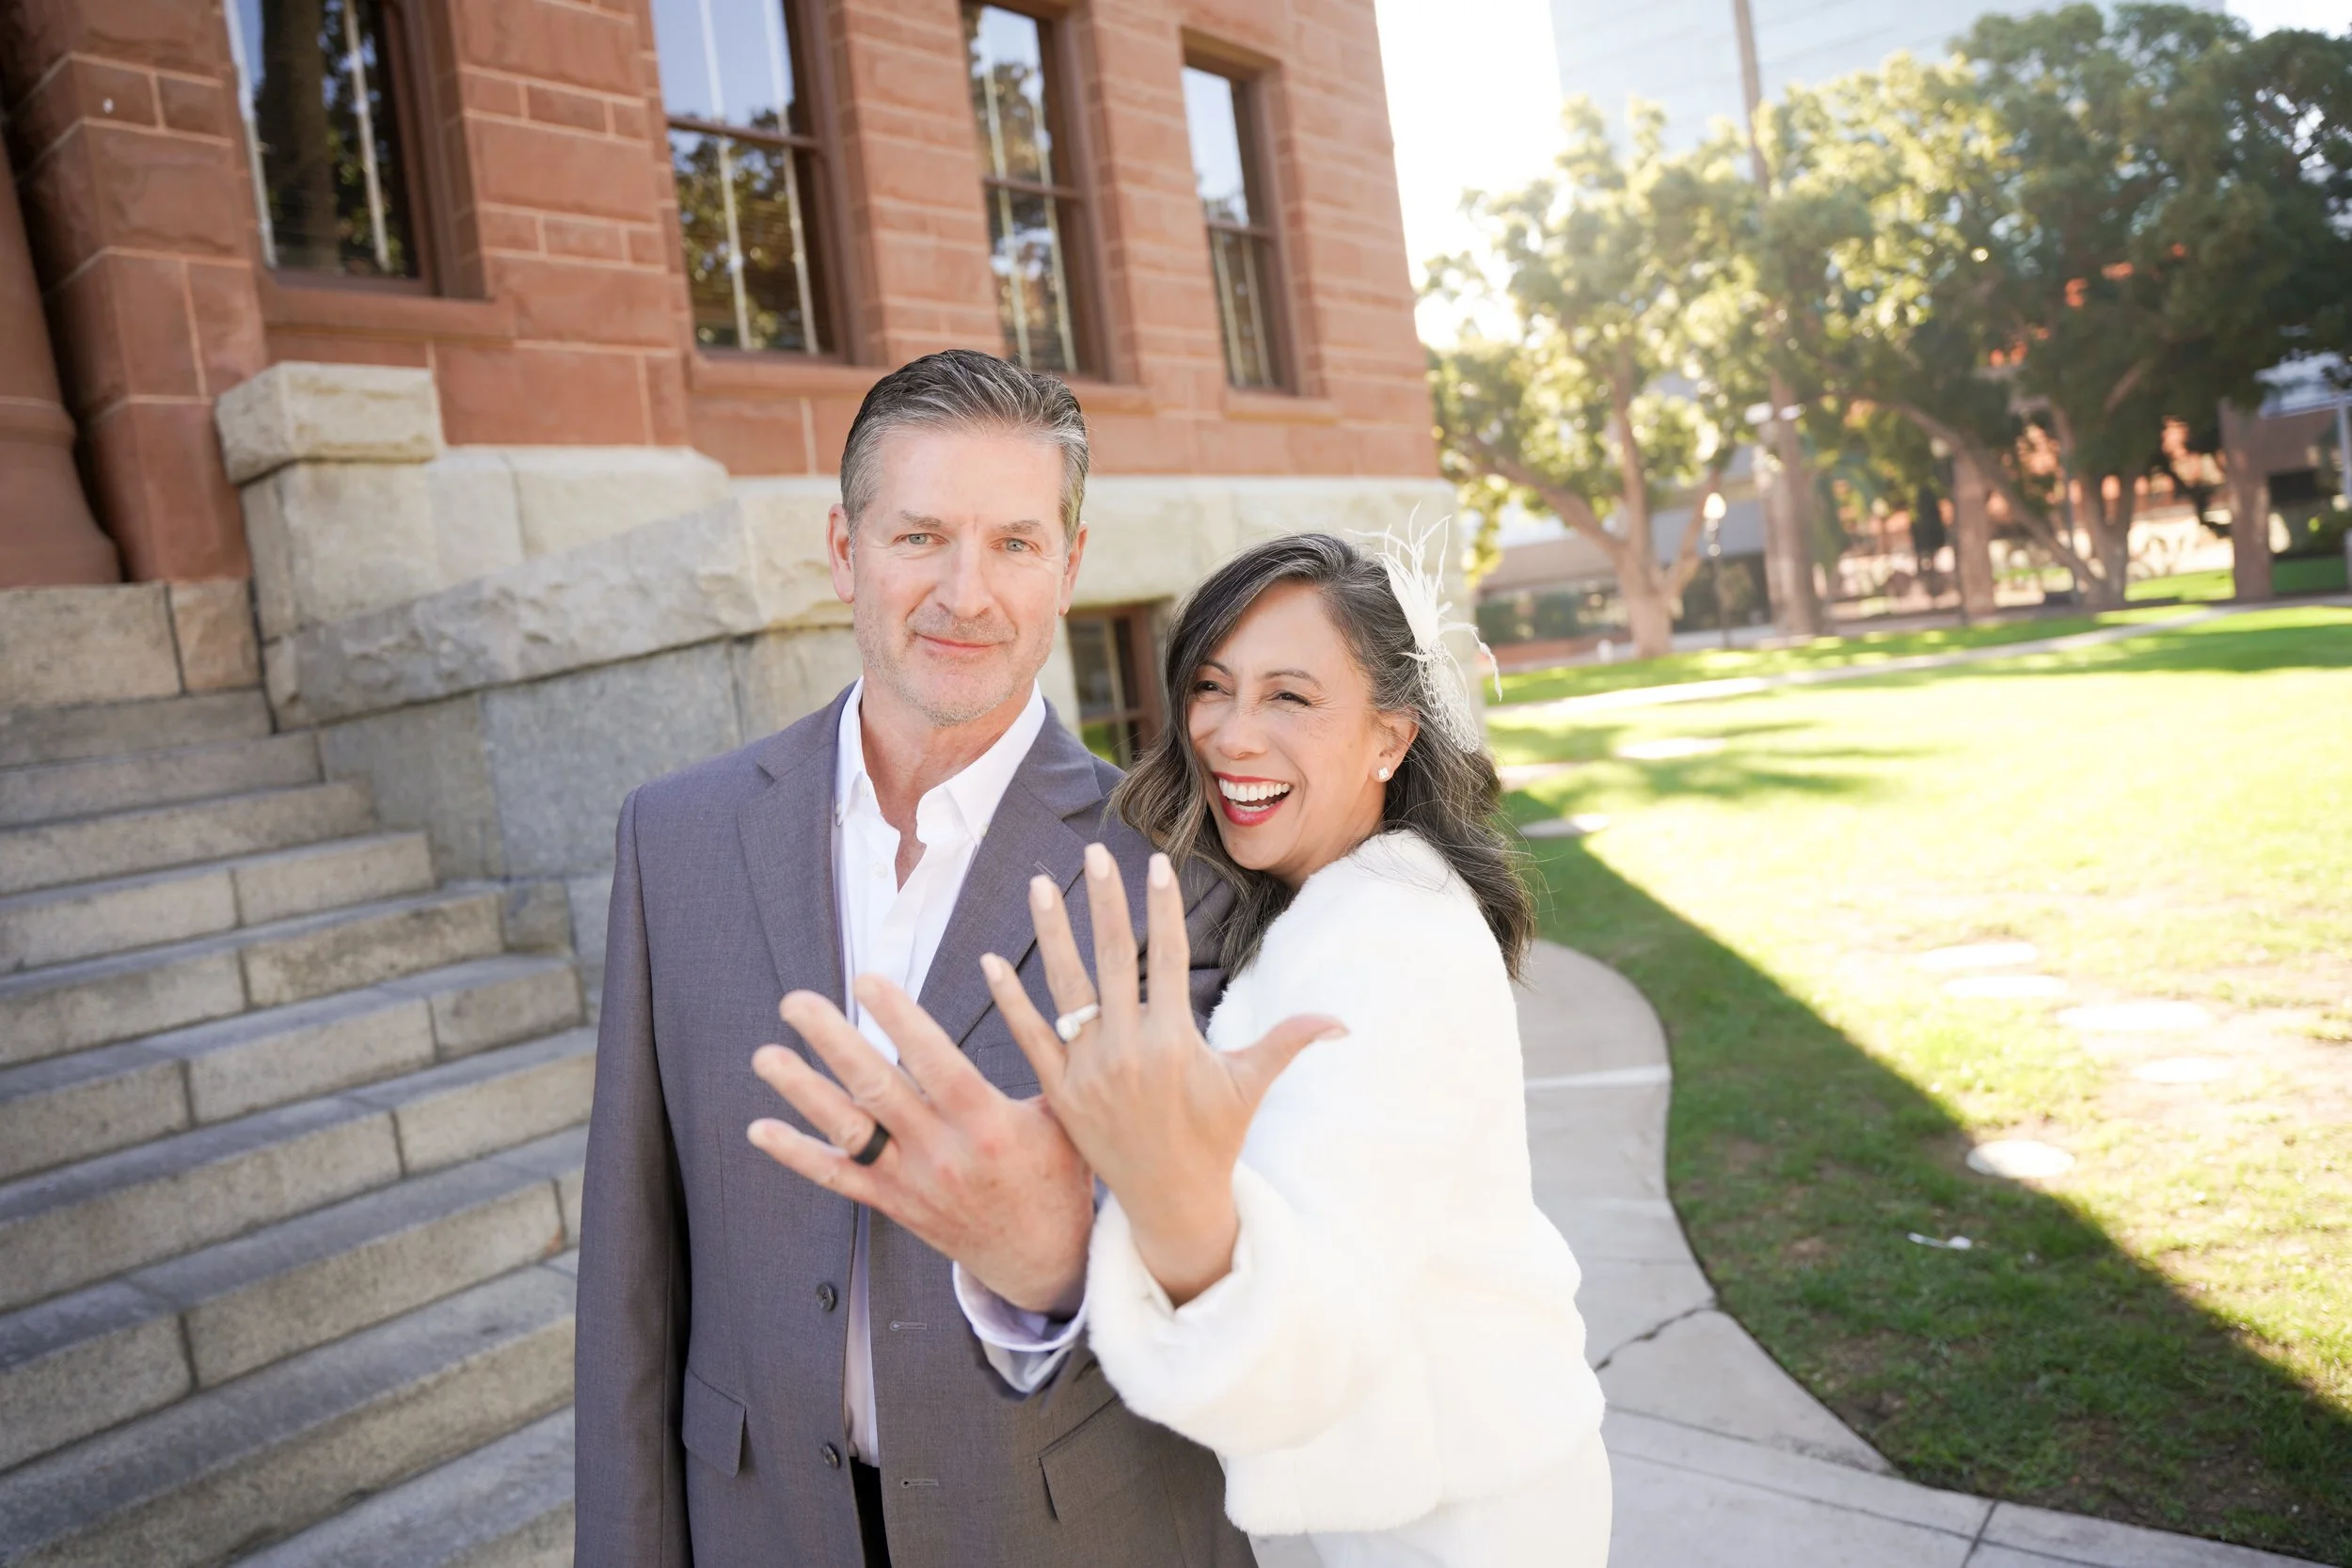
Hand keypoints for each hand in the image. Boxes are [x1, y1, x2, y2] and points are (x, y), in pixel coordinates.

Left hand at [747, 976, 1092, 1315]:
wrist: (1043, 1261)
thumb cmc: (1056, 1177)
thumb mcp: (1062, 1114)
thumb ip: (1036, 1050)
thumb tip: (1002, 974)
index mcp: (986, 1122)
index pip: (935, 1061)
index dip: (899, 1020)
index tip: (865, 980)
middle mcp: (942, 1151)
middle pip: (878, 1089)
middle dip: (833, 1042)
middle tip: (796, 1002)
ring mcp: (912, 1181)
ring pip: (848, 1131)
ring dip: (802, 1092)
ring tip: (765, 1056)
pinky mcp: (894, 1204)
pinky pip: (838, 1178)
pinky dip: (797, 1154)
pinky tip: (761, 1129)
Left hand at [979, 844, 1342, 1305]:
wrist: (1170, 1201)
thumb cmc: (1216, 1137)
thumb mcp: (1251, 1085)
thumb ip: (1289, 1041)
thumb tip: (1344, 1022)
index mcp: (1175, 1040)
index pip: (1169, 956)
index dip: (1162, 907)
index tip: (1154, 863)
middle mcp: (1128, 1050)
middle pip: (1113, 959)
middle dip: (1104, 902)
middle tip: (1093, 855)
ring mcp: (1088, 1070)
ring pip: (1065, 987)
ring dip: (1051, 932)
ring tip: (1042, 884)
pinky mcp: (1059, 1091)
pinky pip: (1029, 1036)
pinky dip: (1009, 999)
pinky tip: (992, 960)